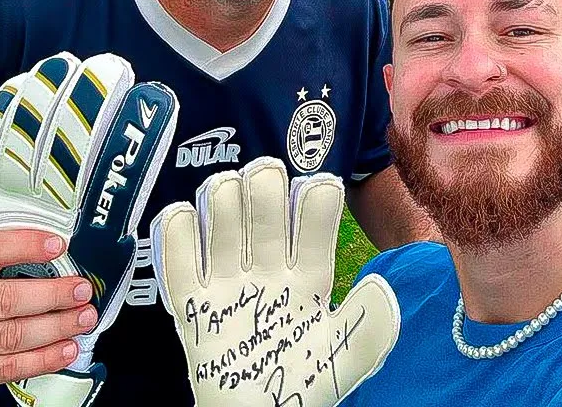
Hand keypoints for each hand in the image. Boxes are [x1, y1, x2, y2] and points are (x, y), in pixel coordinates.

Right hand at [0, 52, 178, 405]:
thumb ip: (1, 238)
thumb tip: (50, 190)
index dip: (24, 246)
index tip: (59, 243)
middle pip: (2, 298)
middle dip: (49, 295)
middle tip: (84, 287)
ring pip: (8, 335)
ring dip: (53, 326)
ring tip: (85, 314)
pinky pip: (6, 369)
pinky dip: (40, 361)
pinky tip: (69, 347)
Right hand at [151, 158, 399, 406]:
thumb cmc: (307, 386)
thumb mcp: (347, 355)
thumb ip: (370, 321)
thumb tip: (385, 282)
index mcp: (309, 277)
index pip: (315, 227)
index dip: (318, 202)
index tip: (322, 188)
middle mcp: (268, 271)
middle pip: (265, 214)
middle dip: (264, 187)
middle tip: (265, 175)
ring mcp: (228, 285)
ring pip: (222, 224)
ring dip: (222, 200)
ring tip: (226, 192)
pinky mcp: (192, 306)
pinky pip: (178, 261)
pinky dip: (176, 232)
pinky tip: (183, 216)